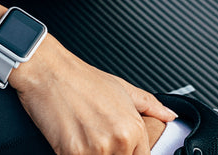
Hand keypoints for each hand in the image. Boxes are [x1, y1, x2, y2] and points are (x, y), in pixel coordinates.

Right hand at [10, 36, 177, 154]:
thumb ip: (150, 105)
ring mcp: (95, 150)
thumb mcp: (122, 87)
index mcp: (133, 129)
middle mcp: (118, 141)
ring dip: (91, 154)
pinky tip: (71, 140)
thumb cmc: (81, 79)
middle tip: (96, 135)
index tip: (116, 146)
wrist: (48, 71)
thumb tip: (169, 115)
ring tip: (84, 135)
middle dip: (110, 153)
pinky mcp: (72, 154)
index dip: (128, 153)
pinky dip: (75, 154)